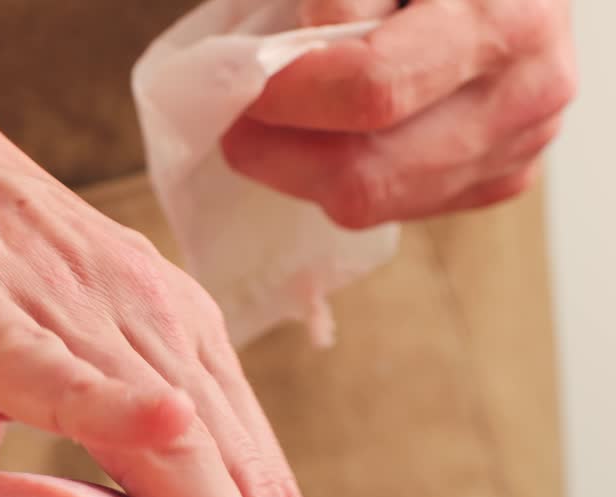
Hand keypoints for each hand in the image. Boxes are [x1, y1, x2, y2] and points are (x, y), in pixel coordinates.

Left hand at [222, 0, 575, 228]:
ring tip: (282, 122)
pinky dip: (340, 178)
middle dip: (279, 152)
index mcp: (507, 22)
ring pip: (371, 203)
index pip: (372, 90)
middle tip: (237, 119)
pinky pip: (391, 208)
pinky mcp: (497, 180)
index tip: (239, 82)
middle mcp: (526, 97)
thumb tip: (280, 68)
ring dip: (302, 170)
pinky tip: (335, 135)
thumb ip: (341, 0)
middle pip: (366, 173)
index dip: (288, 96)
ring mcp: (516, 149)